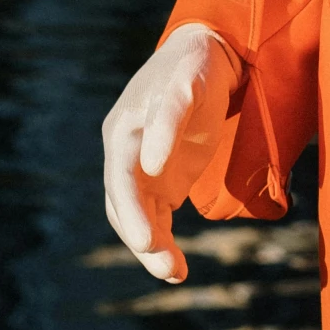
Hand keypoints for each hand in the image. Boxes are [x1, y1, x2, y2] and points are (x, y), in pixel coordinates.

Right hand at [101, 23, 234, 282]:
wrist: (209, 56)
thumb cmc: (195, 66)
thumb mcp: (187, 83)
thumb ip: (170, 118)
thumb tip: (151, 163)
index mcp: (123, 132)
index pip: (120, 179)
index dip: (131, 211)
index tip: (148, 241)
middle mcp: (125, 155)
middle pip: (124, 207)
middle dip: (143, 240)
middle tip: (169, 268)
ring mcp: (141, 171)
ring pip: (137, 219)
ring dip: (153, 249)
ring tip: (176, 273)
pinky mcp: (160, 183)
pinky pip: (155, 219)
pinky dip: (162, 243)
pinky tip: (176, 267)